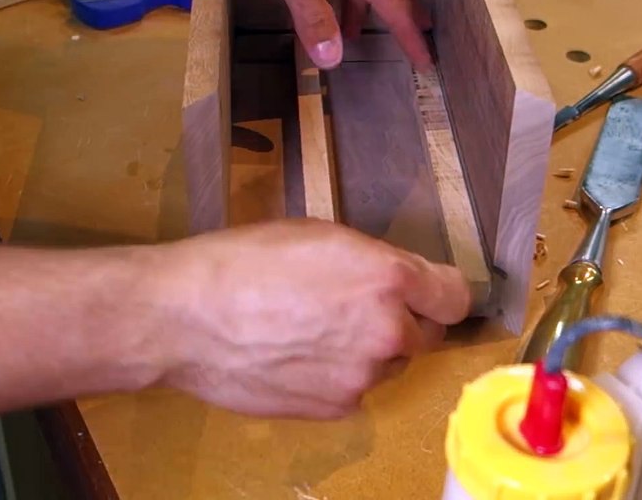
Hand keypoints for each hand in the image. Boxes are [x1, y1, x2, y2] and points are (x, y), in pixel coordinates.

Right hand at [155, 219, 469, 418]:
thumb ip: (373, 262)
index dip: (439, 292)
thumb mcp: (319, 236)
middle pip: (425, 333)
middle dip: (399, 321)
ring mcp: (363, 374)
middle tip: (351, 308)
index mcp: (389, 277)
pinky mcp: (336, 406)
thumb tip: (400, 282)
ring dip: (366, 351)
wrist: (186, 317)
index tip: (428, 293)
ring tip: (311, 331)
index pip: (455, 296)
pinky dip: (336, 376)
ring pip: (388, 364)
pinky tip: (295, 355)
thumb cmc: (242, 263)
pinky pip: (354, 390)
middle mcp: (388, 329)